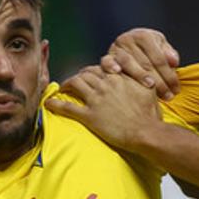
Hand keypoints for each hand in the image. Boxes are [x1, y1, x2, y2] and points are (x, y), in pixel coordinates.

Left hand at [48, 66, 163, 153]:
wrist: (145, 131)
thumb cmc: (150, 113)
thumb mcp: (148, 88)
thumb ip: (140, 76)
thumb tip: (139, 70)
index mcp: (118, 77)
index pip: (100, 67)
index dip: (92, 70)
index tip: (89, 74)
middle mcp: (105, 85)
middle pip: (85, 73)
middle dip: (78, 75)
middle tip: (74, 82)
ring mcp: (96, 100)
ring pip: (75, 84)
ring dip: (66, 85)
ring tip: (62, 89)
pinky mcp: (90, 116)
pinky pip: (68, 107)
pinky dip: (56, 104)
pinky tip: (48, 103)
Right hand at [101, 28, 180, 98]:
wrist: (129, 46)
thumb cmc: (149, 49)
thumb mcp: (161, 48)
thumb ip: (169, 54)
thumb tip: (174, 62)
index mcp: (144, 36)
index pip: (159, 58)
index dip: (169, 75)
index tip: (176, 89)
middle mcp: (129, 39)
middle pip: (146, 63)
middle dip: (159, 81)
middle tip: (168, 96)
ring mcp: (116, 48)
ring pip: (128, 63)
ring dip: (140, 76)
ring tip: (150, 88)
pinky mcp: (107, 57)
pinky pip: (107, 61)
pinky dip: (111, 66)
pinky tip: (117, 72)